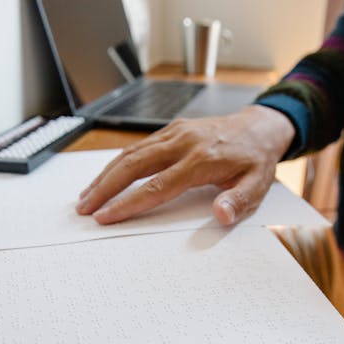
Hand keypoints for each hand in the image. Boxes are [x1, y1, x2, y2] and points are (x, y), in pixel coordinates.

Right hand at [76, 105, 294, 224]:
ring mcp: (175, 133)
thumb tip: (221, 215)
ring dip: (105, 175)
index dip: (128, 203)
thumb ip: (238, 201)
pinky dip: (117, 163)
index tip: (106, 216)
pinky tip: (105, 177)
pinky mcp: (171, 130)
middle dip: (104, 188)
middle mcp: (183, 143)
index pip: (157, 186)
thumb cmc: (256, 160)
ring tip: (85, 197)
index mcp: (202, 160)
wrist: (260, 127)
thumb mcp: (257, 185)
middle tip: (84, 209)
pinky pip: (138, 147)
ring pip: (130, 153)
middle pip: (134, 166)